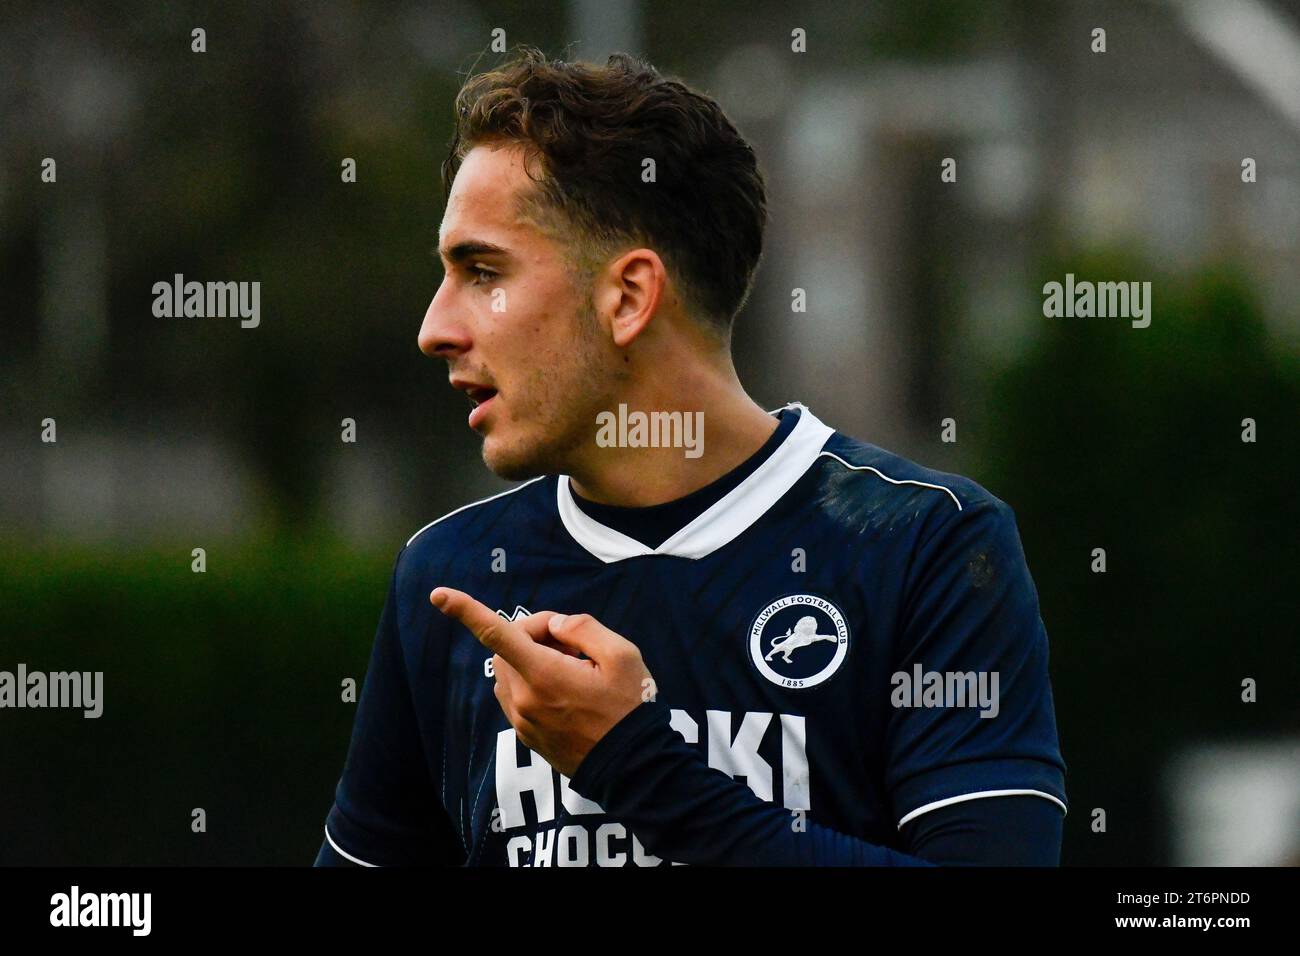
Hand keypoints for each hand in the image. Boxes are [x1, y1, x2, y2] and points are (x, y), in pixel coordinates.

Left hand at [430, 588, 654, 776]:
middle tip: (572, 644)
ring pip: (509, 672)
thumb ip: (584, 628)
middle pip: (506, 648)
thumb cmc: (630, 710)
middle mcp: (524, 699)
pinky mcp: (528, 737)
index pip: (497, 634)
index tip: (438, 595)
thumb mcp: (623, 656)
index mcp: (544, 675)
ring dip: (531, 659)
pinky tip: (568, 691)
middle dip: (533, 635)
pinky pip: (516, 696)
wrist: (633, 768)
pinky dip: (533, 682)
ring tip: (573, 669)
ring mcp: (523, 721)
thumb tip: (555, 626)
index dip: (466, 611)